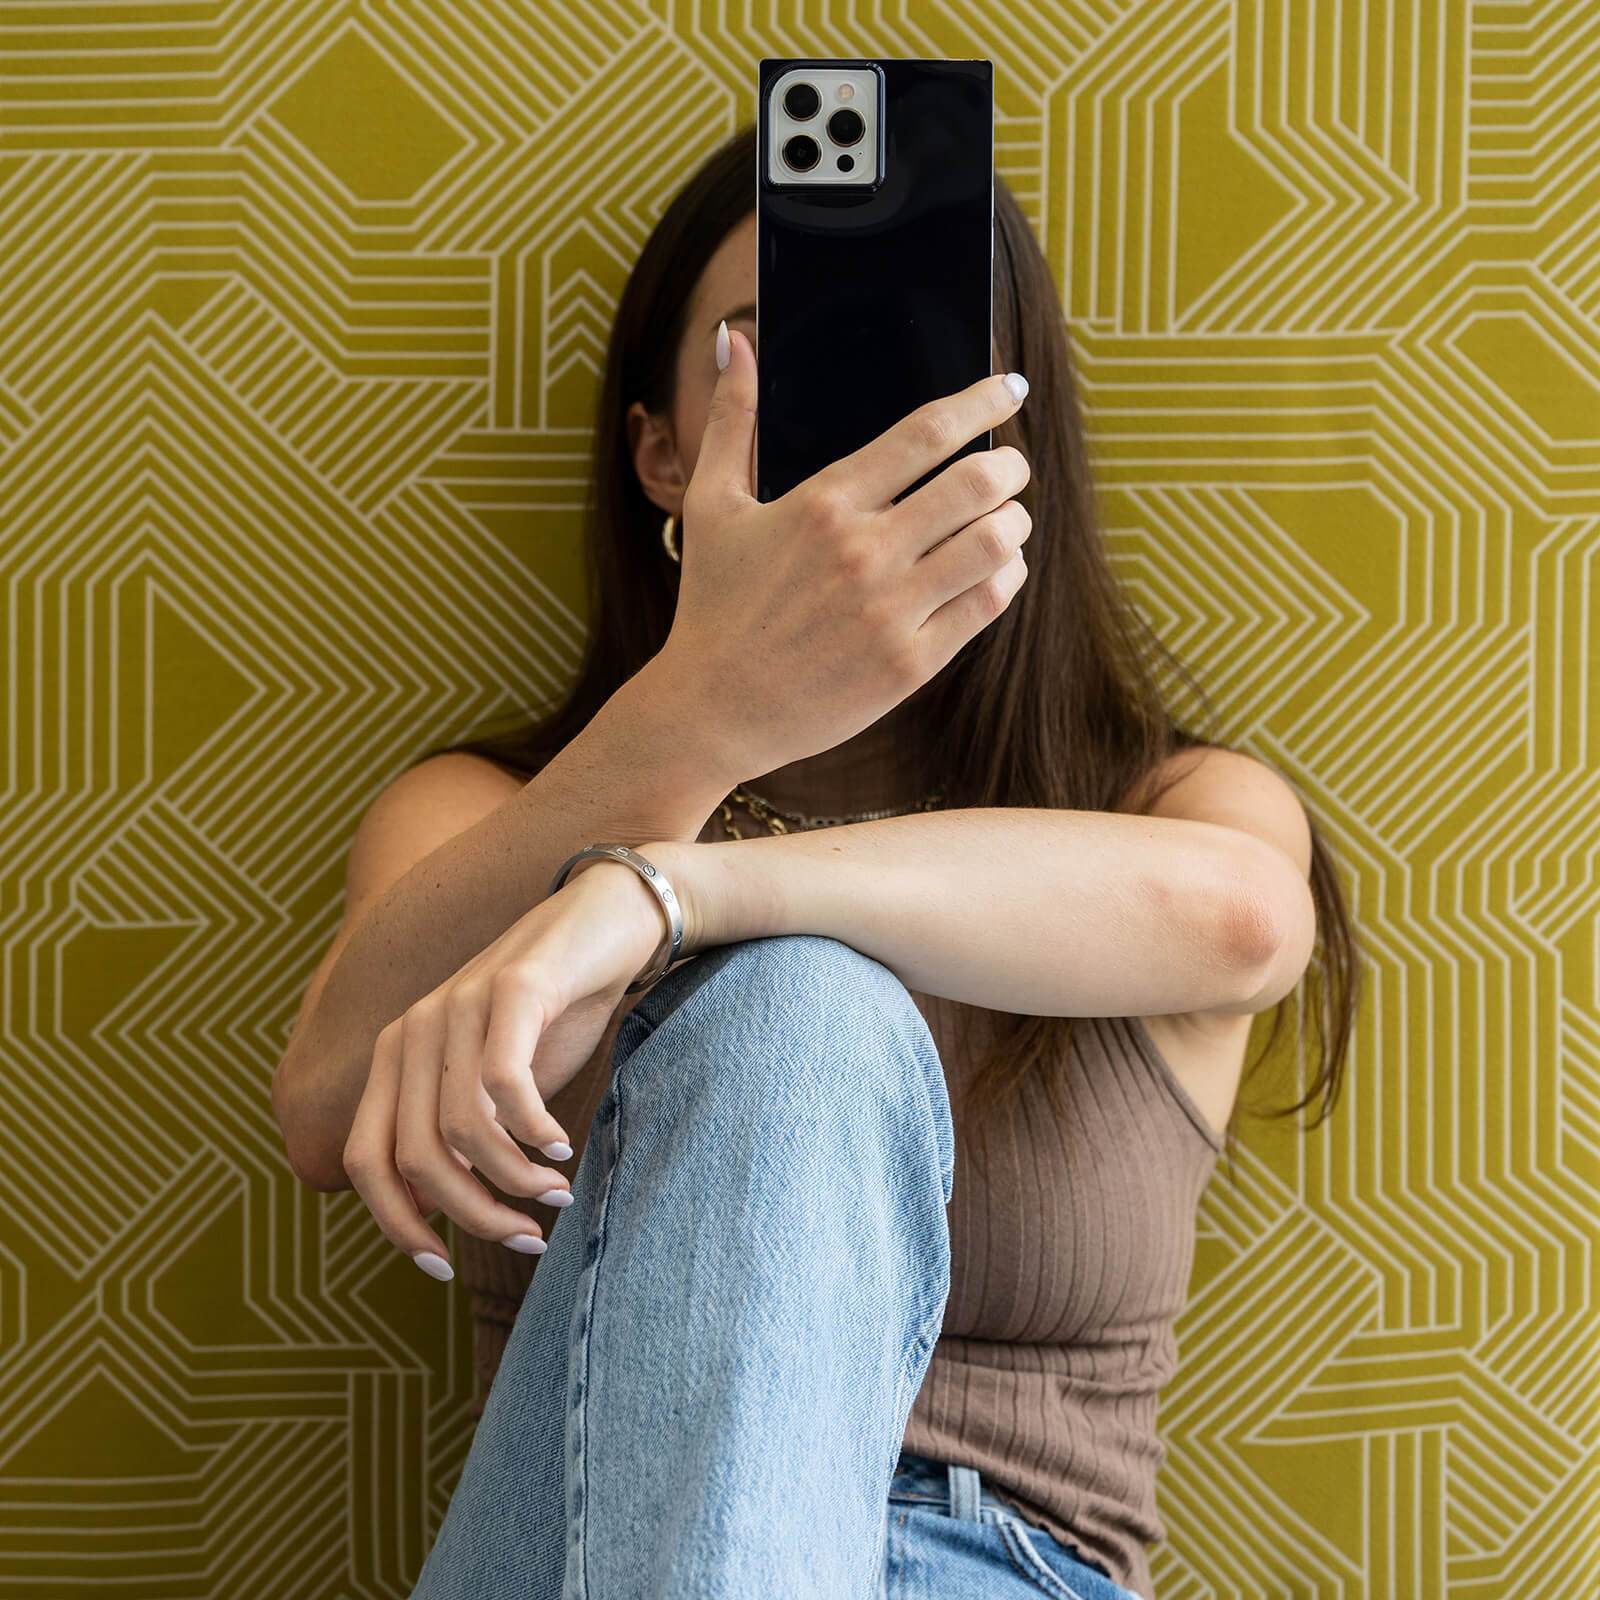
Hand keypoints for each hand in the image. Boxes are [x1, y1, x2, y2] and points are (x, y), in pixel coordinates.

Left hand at [341, 845, 692, 1278]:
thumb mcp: (496, 1085)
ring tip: (556, 1194)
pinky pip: (504, 1085)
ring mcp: (458, 1004)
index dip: (396, 1224)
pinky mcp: (511, 987)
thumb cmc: (555, 1011)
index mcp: (397, 1057)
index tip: (443, 1267)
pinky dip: (533, 1131)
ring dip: (513, 1180)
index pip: (365, 1160)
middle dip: (472, 1215)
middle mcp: (413, 1029)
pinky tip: (562, 1145)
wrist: (608, 922)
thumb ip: (461, 1136)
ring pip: (461, 1131)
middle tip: (526, 1237)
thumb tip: (436, 1210)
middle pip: (414, 1158)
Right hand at [655, 324, 1032, 781]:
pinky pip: (987, 604)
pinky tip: (996, 568)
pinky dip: (1006, 576)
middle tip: (1011, 467)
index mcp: (822, 504)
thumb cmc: (713, 605)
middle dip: (1010, 465)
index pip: (925, 433)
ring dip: (1013, 521)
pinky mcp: (908, 665)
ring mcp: (889, 611)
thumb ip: (731, 419)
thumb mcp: (710, 506)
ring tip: (1006, 518)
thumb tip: (733, 339)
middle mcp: (862, 553)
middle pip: (976, 483)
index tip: (1008, 388)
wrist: (712, 710)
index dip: (981, 402)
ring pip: (993, 543)